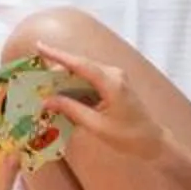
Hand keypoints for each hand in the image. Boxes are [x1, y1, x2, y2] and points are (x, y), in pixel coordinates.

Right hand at [33, 41, 166, 160]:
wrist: (154, 142)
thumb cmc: (128, 136)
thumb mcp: (96, 126)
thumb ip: (71, 110)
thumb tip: (46, 101)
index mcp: (111, 82)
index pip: (79, 65)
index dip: (58, 55)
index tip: (39, 47)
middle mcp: (113, 74)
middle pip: (80, 66)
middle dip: (57, 70)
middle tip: (36, 76)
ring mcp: (115, 78)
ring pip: (84, 73)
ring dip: (66, 80)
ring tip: (45, 87)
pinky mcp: (114, 85)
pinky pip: (90, 81)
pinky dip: (76, 87)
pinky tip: (63, 96)